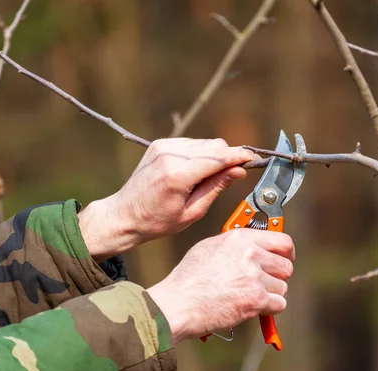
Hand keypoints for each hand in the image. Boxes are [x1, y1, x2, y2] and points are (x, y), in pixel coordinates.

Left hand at [78, 138, 256, 260]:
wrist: (124, 214)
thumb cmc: (157, 220)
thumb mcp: (192, 211)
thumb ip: (216, 187)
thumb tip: (238, 171)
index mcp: (177, 175)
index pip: (218, 157)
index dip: (239, 156)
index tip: (253, 159)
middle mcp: (170, 155)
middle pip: (214, 145)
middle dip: (228, 157)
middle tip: (236, 174)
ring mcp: (163, 146)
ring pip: (205, 143)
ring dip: (214, 156)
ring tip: (209, 179)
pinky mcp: (160, 144)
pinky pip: (192, 144)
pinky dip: (200, 155)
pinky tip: (195, 172)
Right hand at [146, 229, 294, 344]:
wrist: (178, 304)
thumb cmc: (189, 278)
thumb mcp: (210, 248)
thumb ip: (236, 244)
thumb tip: (254, 245)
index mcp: (240, 238)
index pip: (283, 240)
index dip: (287, 252)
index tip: (285, 258)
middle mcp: (250, 254)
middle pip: (286, 265)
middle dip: (278, 276)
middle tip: (266, 282)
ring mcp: (253, 277)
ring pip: (283, 286)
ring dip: (272, 294)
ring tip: (251, 296)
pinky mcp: (255, 299)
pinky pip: (280, 303)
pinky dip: (269, 309)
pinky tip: (252, 307)